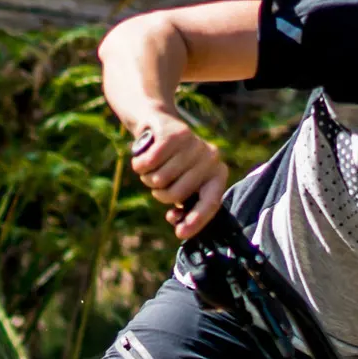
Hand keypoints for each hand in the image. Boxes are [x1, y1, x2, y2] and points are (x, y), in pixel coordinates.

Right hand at [128, 108, 229, 235]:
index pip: (210, 203)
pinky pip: (149, 163)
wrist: (157, 125)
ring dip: (147, 177)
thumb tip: (179, 227)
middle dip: (159, 192)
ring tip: (153, 165)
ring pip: (159, 179)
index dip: (195, 221)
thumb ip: (184, 206)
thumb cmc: (171, 163)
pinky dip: (140, 164)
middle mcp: (211, 158)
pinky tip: (144, 154)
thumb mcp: (181, 184)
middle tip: (158, 179)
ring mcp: (194, 145)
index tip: (180, 233)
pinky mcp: (175, 134)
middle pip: (175, 194)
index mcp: (217, 174)